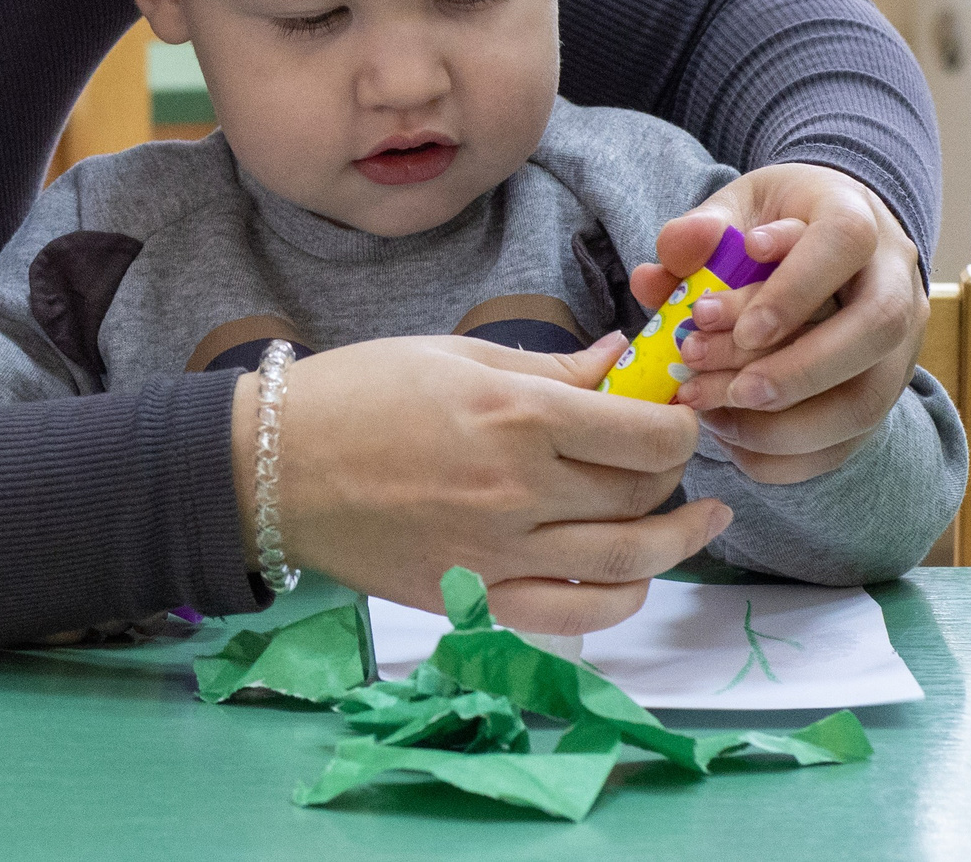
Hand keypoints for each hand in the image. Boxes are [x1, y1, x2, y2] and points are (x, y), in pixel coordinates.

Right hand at [230, 332, 732, 634]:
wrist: (273, 467)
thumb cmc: (356, 394)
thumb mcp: (455, 354)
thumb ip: (549, 366)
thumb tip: (620, 360)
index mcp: (517, 416)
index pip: (646, 434)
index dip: (680, 424)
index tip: (677, 414)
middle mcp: (519, 491)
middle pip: (641, 494)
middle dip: (674, 473)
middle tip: (671, 456)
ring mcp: (498, 554)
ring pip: (626, 561)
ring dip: (675, 541)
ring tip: (698, 521)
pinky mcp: (474, 599)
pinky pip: (574, 616)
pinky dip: (619, 599)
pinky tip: (634, 576)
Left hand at [627, 164, 925, 485]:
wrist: (821, 243)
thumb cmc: (770, 226)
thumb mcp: (734, 207)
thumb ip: (699, 229)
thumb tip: (676, 249)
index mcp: (854, 214)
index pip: (844, 242)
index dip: (794, 288)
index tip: (740, 326)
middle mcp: (893, 280)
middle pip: (876, 329)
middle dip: (798, 369)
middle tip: (728, 388)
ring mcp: (898, 344)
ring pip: (870, 399)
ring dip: (786, 422)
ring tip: (714, 413)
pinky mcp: (882, 393)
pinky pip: (849, 443)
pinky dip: (786, 454)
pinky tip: (731, 439)